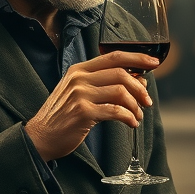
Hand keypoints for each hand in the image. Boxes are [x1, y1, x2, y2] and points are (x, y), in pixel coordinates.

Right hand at [24, 51, 157, 161]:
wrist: (40, 137)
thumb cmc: (63, 115)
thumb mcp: (78, 92)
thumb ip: (103, 84)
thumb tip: (138, 80)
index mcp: (79, 70)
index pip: (114, 56)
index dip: (137, 58)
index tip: (154, 62)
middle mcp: (79, 78)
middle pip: (121, 73)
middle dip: (140, 88)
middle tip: (147, 101)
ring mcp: (80, 95)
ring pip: (121, 92)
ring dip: (135, 105)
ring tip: (138, 116)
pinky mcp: (83, 113)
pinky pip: (115, 111)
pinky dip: (128, 117)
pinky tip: (131, 123)